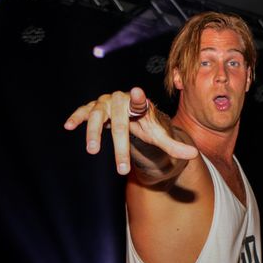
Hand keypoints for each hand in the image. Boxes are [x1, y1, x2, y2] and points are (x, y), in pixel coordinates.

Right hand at [64, 87, 197, 174]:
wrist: (131, 111)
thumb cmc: (145, 123)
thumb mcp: (158, 134)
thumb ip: (173, 145)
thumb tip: (194, 155)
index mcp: (139, 105)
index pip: (140, 102)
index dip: (139, 99)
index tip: (138, 93)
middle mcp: (121, 101)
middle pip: (120, 122)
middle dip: (120, 147)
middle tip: (123, 170)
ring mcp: (105, 103)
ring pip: (97, 115)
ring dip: (93, 132)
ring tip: (92, 151)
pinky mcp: (93, 108)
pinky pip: (83, 111)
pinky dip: (76, 117)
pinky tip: (68, 126)